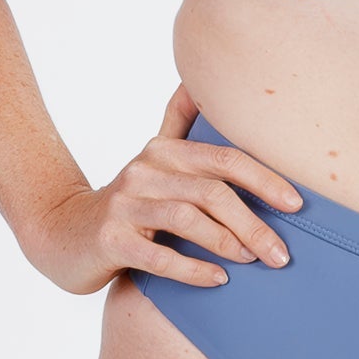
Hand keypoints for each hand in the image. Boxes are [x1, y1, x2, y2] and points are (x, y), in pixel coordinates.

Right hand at [26, 83, 304, 293]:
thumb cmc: (125, 201)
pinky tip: (218, 279)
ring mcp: (125, 205)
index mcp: (164, 150)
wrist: (60, 233)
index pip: (224, 159)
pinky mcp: (110, 240)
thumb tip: (202, 79)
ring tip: (255, 262)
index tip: (298, 205)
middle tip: (283, 255)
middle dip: (254, 223)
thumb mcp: (153, 157)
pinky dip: (192, 269)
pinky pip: (158, 255)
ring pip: (187, 219)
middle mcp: (145, 170)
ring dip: (228, 243)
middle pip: (211, 192)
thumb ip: (180, 121)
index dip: (265, 179)